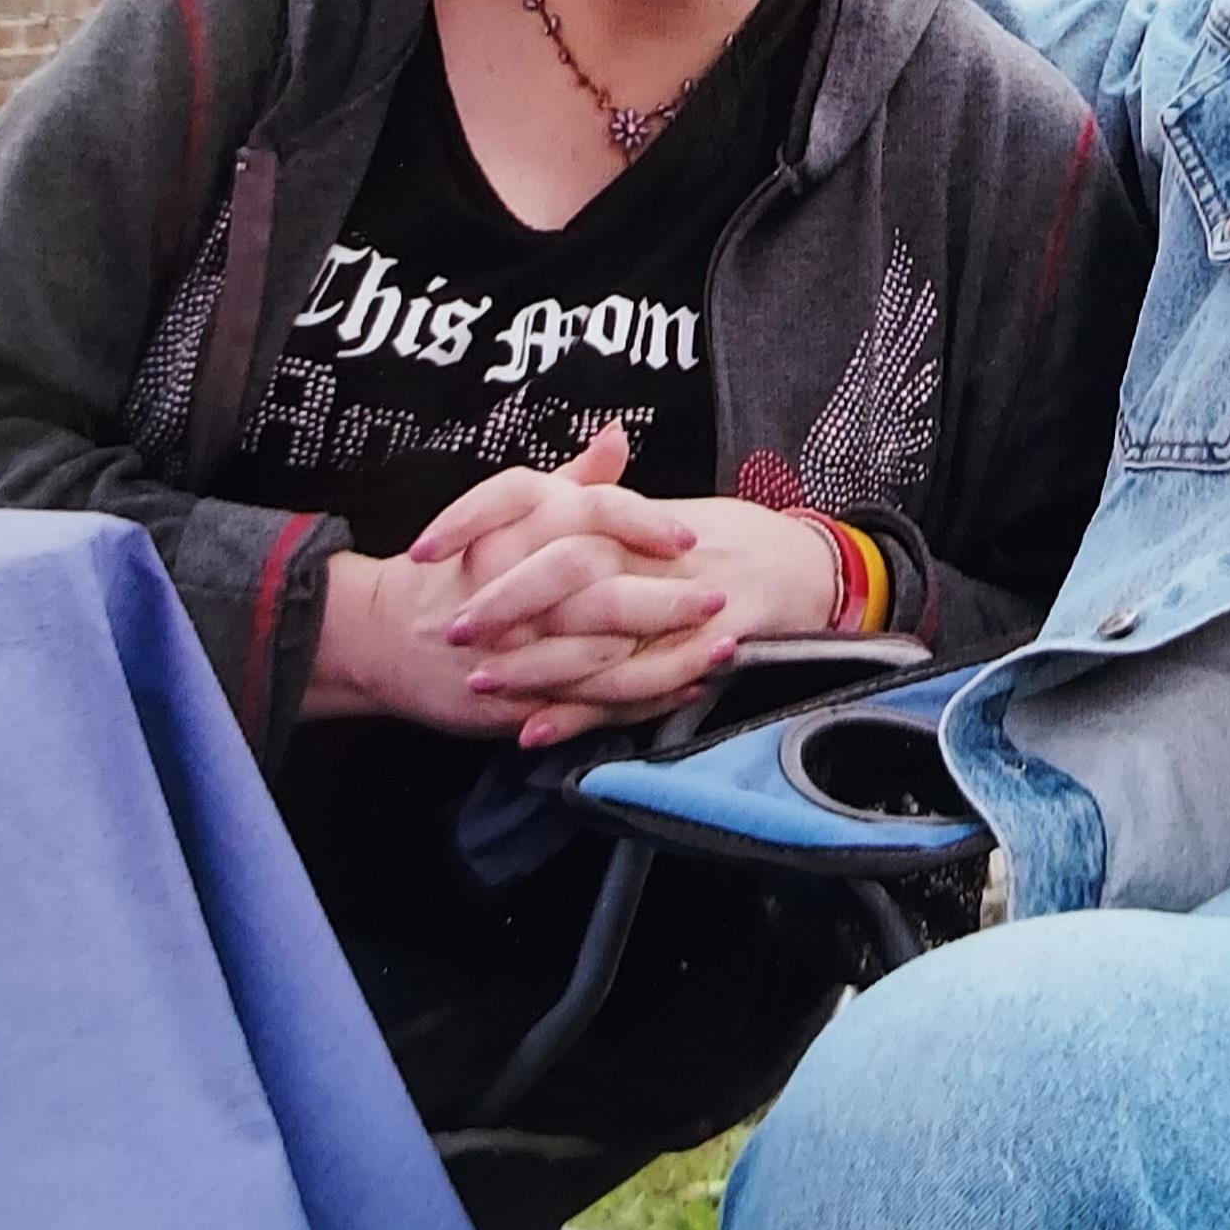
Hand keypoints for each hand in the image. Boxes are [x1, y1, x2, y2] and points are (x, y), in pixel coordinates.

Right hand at [307, 427, 729, 742]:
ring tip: (725, 649)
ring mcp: (512, 651)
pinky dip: (638, 700)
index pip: (586, 517)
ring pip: (599, 658)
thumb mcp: (506, 512)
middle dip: (664, 599)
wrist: (381, 633)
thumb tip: (619, 434)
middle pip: (598, 593)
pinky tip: (686, 688)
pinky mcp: (514, 699)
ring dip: (667, 656)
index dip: (641, 524)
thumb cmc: (456, 568)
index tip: (688, 536)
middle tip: (720, 597)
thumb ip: (572, 480)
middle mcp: (514, 590)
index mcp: (515, 531)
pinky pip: (586, 704)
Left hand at [417, 453, 844, 737]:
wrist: (804, 566)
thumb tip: (511, 507)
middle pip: (567, 570)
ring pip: (597, 638)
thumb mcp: (647, 515)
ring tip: (481, 685)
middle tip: (452, 627)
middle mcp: (649, 553)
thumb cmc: (719, 541)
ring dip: (535, 666)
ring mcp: (679, 604)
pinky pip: (636, 688)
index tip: (426, 549)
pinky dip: (584, 713)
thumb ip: (583, 504)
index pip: (540, 498)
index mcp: (626, 511)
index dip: (477, 520)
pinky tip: (535, 731)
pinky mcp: (703, 649)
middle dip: (506, 602)